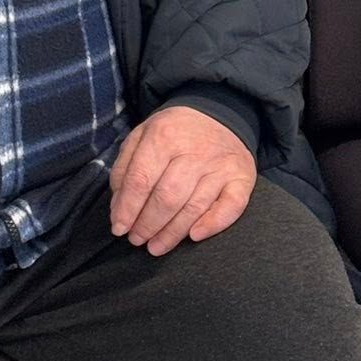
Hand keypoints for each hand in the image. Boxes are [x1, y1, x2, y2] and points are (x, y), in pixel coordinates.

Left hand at [108, 104, 255, 255]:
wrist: (219, 113)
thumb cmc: (173, 132)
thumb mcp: (142, 135)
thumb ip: (125, 168)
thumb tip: (119, 206)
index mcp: (164, 136)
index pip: (141, 180)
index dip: (127, 208)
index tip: (119, 228)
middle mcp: (194, 151)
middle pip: (167, 197)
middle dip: (148, 224)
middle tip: (137, 240)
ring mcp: (220, 166)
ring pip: (194, 207)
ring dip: (172, 233)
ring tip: (155, 247)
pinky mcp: (241, 177)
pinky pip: (231, 206)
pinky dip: (213, 224)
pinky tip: (194, 236)